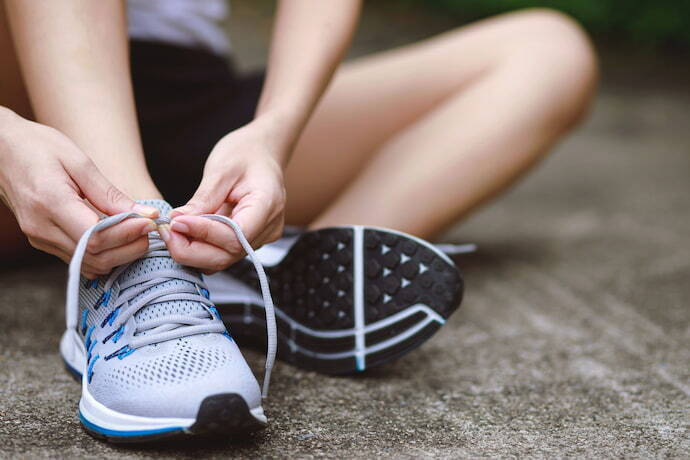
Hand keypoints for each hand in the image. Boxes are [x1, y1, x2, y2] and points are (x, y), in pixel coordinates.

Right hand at [0, 109, 158, 277]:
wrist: (0, 149)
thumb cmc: (39, 147)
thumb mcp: (79, 161)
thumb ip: (110, 194)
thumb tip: (145, 214)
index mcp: (50, 203)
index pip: (96, 237)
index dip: (128, 234)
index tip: (150, 222)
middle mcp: (41, 228)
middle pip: (94, 256)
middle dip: (129, 248)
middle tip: (149, 230)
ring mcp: (39, 238)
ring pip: (87, 263)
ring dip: (119, 254)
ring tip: (138, 233)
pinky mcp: (42, 241)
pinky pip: (78, 259)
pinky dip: (104, 255)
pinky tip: (119, 239)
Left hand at [162, 120, 286, 273]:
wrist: (261, 152)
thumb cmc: (244, 153)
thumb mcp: (221, 168)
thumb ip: (203, 198)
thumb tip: (177, 221)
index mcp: (267, 205)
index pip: (236, 235)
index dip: (204, 233)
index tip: (176, 221)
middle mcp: (268, 228)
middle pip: (228, 255)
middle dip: (191, 249)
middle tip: (166, 230)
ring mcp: (260, 238)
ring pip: (222, 259)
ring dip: (192, 251)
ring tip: (172, 230)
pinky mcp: (248, 242)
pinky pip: (222, 254)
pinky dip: (199, 249)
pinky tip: (184, 234)